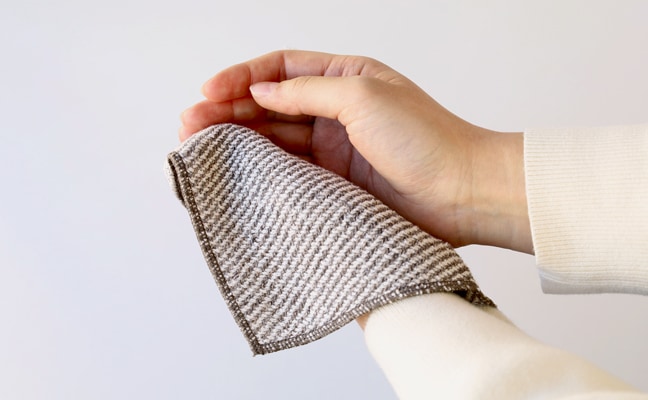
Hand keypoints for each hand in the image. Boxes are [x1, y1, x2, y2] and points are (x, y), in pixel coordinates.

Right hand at [180, 50, 531, 252]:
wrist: (462, 193)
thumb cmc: (426, 139)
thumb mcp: (362, 97)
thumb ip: (307, 92)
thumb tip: (261, 91)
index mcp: (346, 78)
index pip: (282, 70)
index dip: (242, 76)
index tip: (209, 90)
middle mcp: (337, 110)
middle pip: (272, 104)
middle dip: (230, 109)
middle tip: (191, 121)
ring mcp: (335, 147)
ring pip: (276, 138)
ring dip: (239, 138)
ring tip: (200, 142)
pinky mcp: (336, 182)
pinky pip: (290, 170)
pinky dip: (262, 167)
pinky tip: (237, 166)